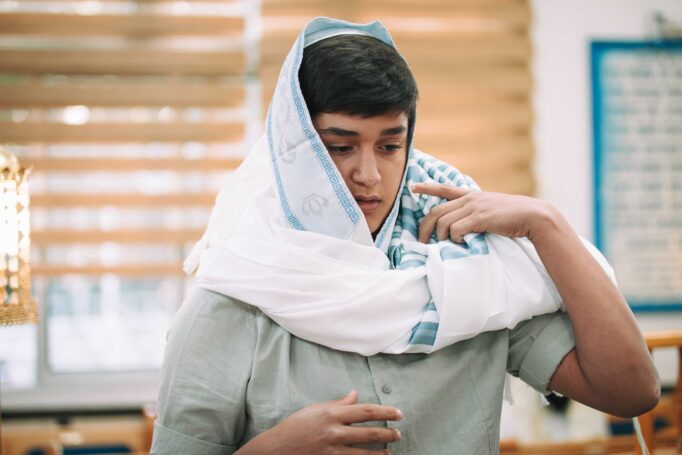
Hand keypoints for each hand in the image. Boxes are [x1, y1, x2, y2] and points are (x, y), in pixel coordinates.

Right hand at [237, 390, 401, 454]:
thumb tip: (355, 394)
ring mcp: (332, 450)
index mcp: (331, 414)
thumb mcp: (315, 409)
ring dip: (381, 452)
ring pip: (364, 452)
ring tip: (390, 451)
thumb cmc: (295, 426)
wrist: (276, 449)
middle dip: (388, 433)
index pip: (365, 411)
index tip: (398, 413)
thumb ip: (338, 403)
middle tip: (398, 433)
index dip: (385, 412)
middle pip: (369, 432)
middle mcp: (334, 432)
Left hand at [411, 182, 555, 243]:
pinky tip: (461, 243)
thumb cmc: (513, 217)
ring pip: (443, 222)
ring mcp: (474, 207)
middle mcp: (469, 199)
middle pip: (436, 212)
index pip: (444, 189)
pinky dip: (454, 239)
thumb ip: (475, 213)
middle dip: (424, 228)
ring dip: (441, 237)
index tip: (412, 187)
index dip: (427, 188)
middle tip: (421, 242)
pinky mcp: (480, 218)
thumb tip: (461, 227)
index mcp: (471, 195)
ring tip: (447, 245)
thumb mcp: (491, 210)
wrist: (533, 215)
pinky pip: (456, 229)